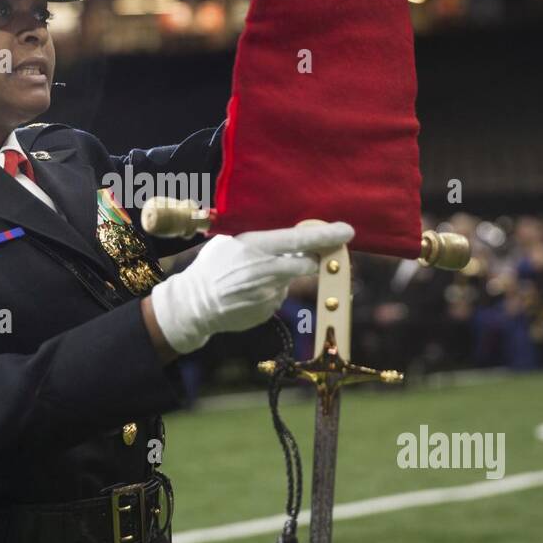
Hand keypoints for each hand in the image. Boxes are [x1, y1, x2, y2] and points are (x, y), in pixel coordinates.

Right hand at [150, 221, 354, 353]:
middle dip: (312, 260)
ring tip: (250, 279)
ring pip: (288, 282)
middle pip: (306, 265)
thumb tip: (293, 238)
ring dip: (279, 278)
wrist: (195, 305)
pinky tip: (247, 294)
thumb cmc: (211, 267)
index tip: (347, 231)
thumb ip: (261, 240)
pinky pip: (277, 297)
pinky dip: (268, 293)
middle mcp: (265, 271)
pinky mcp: (267, 311)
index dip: (326, 235)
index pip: (299, 240)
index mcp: (255, 248)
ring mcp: (267, 295)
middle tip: (309, 256)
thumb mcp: (230, 243)